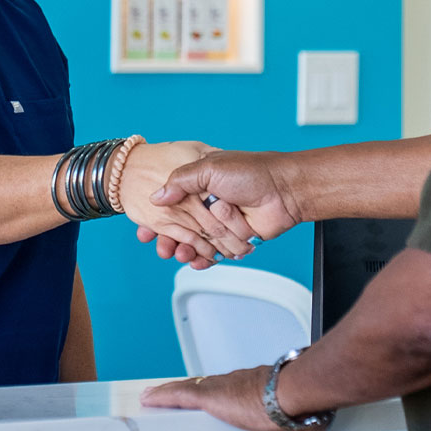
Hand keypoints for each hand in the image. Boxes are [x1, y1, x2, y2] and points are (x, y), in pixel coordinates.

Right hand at [117, 141, 253, 260]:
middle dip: (170, 241)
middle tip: (163, 247)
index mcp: (199, 186)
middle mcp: (209, 205)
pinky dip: (206, 260)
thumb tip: (157, 197)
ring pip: (198, 244)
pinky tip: (196, 262)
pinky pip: (216, 254)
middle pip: (182, 229)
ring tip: (181, 254)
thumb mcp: (210, 168)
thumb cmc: (251, 171)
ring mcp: (222, 223)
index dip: (158, 220)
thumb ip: (181, 180)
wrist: (284, 189)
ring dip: (188, 251)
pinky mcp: (235, 239)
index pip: (172, 206)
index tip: (146, 231)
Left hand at [141, 367, 329, 430]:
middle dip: (187, 392)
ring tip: (152, 398)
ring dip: (169, 393)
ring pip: (187, 388)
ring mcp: (221, 389)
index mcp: (255, 390)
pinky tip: (149, 398)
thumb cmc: (301, 404)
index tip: (211, 399)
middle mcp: (235, 384)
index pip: (228, 390)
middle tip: (171, 397)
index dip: (217, 394)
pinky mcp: (210, 396)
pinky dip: (162, 396)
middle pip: (203, 387)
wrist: (297, 392)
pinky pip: (178, 394)